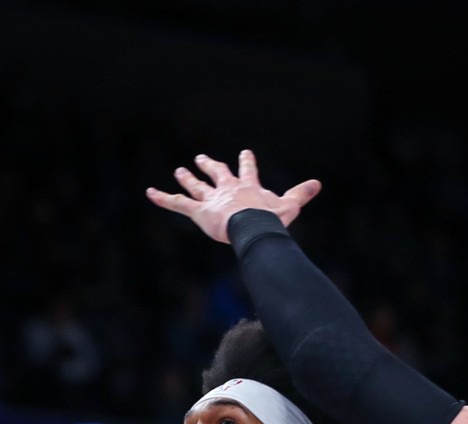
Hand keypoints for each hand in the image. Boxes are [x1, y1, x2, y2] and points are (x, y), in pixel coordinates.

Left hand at [146, 149, 319, 242]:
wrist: (254, 226)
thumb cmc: (272, 219)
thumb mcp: (289, 206)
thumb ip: (301, 194)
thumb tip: (317, 184)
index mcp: (248, 187)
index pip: (247, 172)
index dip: (246, 163)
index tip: (245, 153)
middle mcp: (227, 189)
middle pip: (217, 174)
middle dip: (210, 167)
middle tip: (201, 158)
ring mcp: (212, 200)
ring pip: (196, 187)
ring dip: (188, 179)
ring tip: (180, 171)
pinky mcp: (199, 212)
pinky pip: (178, 204)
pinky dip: (163, 198)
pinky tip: (149, 193)